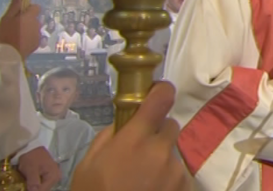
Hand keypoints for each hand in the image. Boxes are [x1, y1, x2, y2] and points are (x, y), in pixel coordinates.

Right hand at [0, 0, 40, 58]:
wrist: (8, 56)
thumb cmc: (4, 35)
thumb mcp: (5, 19)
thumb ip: (13, 7)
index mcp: (30, 17)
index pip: (36, 7)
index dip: (28, 8)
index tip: (19, 12)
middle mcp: (37, 25)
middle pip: (34, 19)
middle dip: (27, 20)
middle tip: (14, 26)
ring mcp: (38, 36)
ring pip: (34, 29)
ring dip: (28, 30)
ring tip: (16, 36)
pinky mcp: (37, 45)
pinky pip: (34, 38)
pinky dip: (29, 38)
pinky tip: (19, 43)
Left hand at [17, 147, 60, 190]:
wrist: (31, 147)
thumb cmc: (31, 157)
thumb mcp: (31, 170)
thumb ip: (33, 183)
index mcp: (54, 176)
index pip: (44, 190)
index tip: (26, 189)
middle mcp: (56, 177)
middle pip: (44, 189)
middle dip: (34, 189)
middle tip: (25, 187)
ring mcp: (53, 176)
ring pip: (43, 187)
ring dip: (35, 188)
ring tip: (26, 185)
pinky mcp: (49, 175)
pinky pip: (42, 184)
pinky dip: (36, 185)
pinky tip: (29, 183)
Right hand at [70, 82, 188, 190]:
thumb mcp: (88, 164)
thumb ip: (108, 137)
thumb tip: (123, 124)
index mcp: (135, 138)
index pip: (161, 97)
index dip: (160, 91)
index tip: (157, 93)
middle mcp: (160, 150)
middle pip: (170, 125)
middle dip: (157, 134)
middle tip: (140, 152)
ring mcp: (175, 171)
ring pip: (173, 153)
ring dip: (162, 161)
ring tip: (143, 181)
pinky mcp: (185, 187)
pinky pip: (179, 175)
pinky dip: (169, 181)